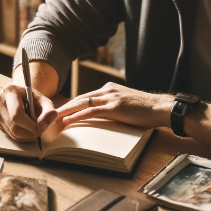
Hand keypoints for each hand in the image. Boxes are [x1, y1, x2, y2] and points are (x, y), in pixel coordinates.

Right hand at [0, 83, 57, 141]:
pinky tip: (27, 128)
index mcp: (10, 91)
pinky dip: (22, 136)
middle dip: (30, 133)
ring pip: (12, 133)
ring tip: (35, 129)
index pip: (17, 114)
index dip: (30, 126)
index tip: (41, 131)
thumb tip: (49, 121)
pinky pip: (10, 135)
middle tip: (41, 132)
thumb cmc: (33, 99)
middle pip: (14, 127)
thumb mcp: (44, 100)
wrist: (21, 97)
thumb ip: (49, 110)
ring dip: (27, 136)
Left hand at [56, 83, 171, 128]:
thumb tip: (102, 116)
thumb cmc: (146, 109)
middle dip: (64, 107)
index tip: (61, 110)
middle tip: (50, 114)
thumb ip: (113, 105)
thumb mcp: (126, 103)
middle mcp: (107, 90)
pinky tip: (67, 122)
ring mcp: (110, 98)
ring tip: (53, 119)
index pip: (86, 96)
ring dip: (66, 112)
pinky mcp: (114, 107)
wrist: (160, 107)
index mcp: (110, 88)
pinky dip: (77, 117)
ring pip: (81, 103)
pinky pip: (90, 112)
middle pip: (80, 98)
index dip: (72, 104)